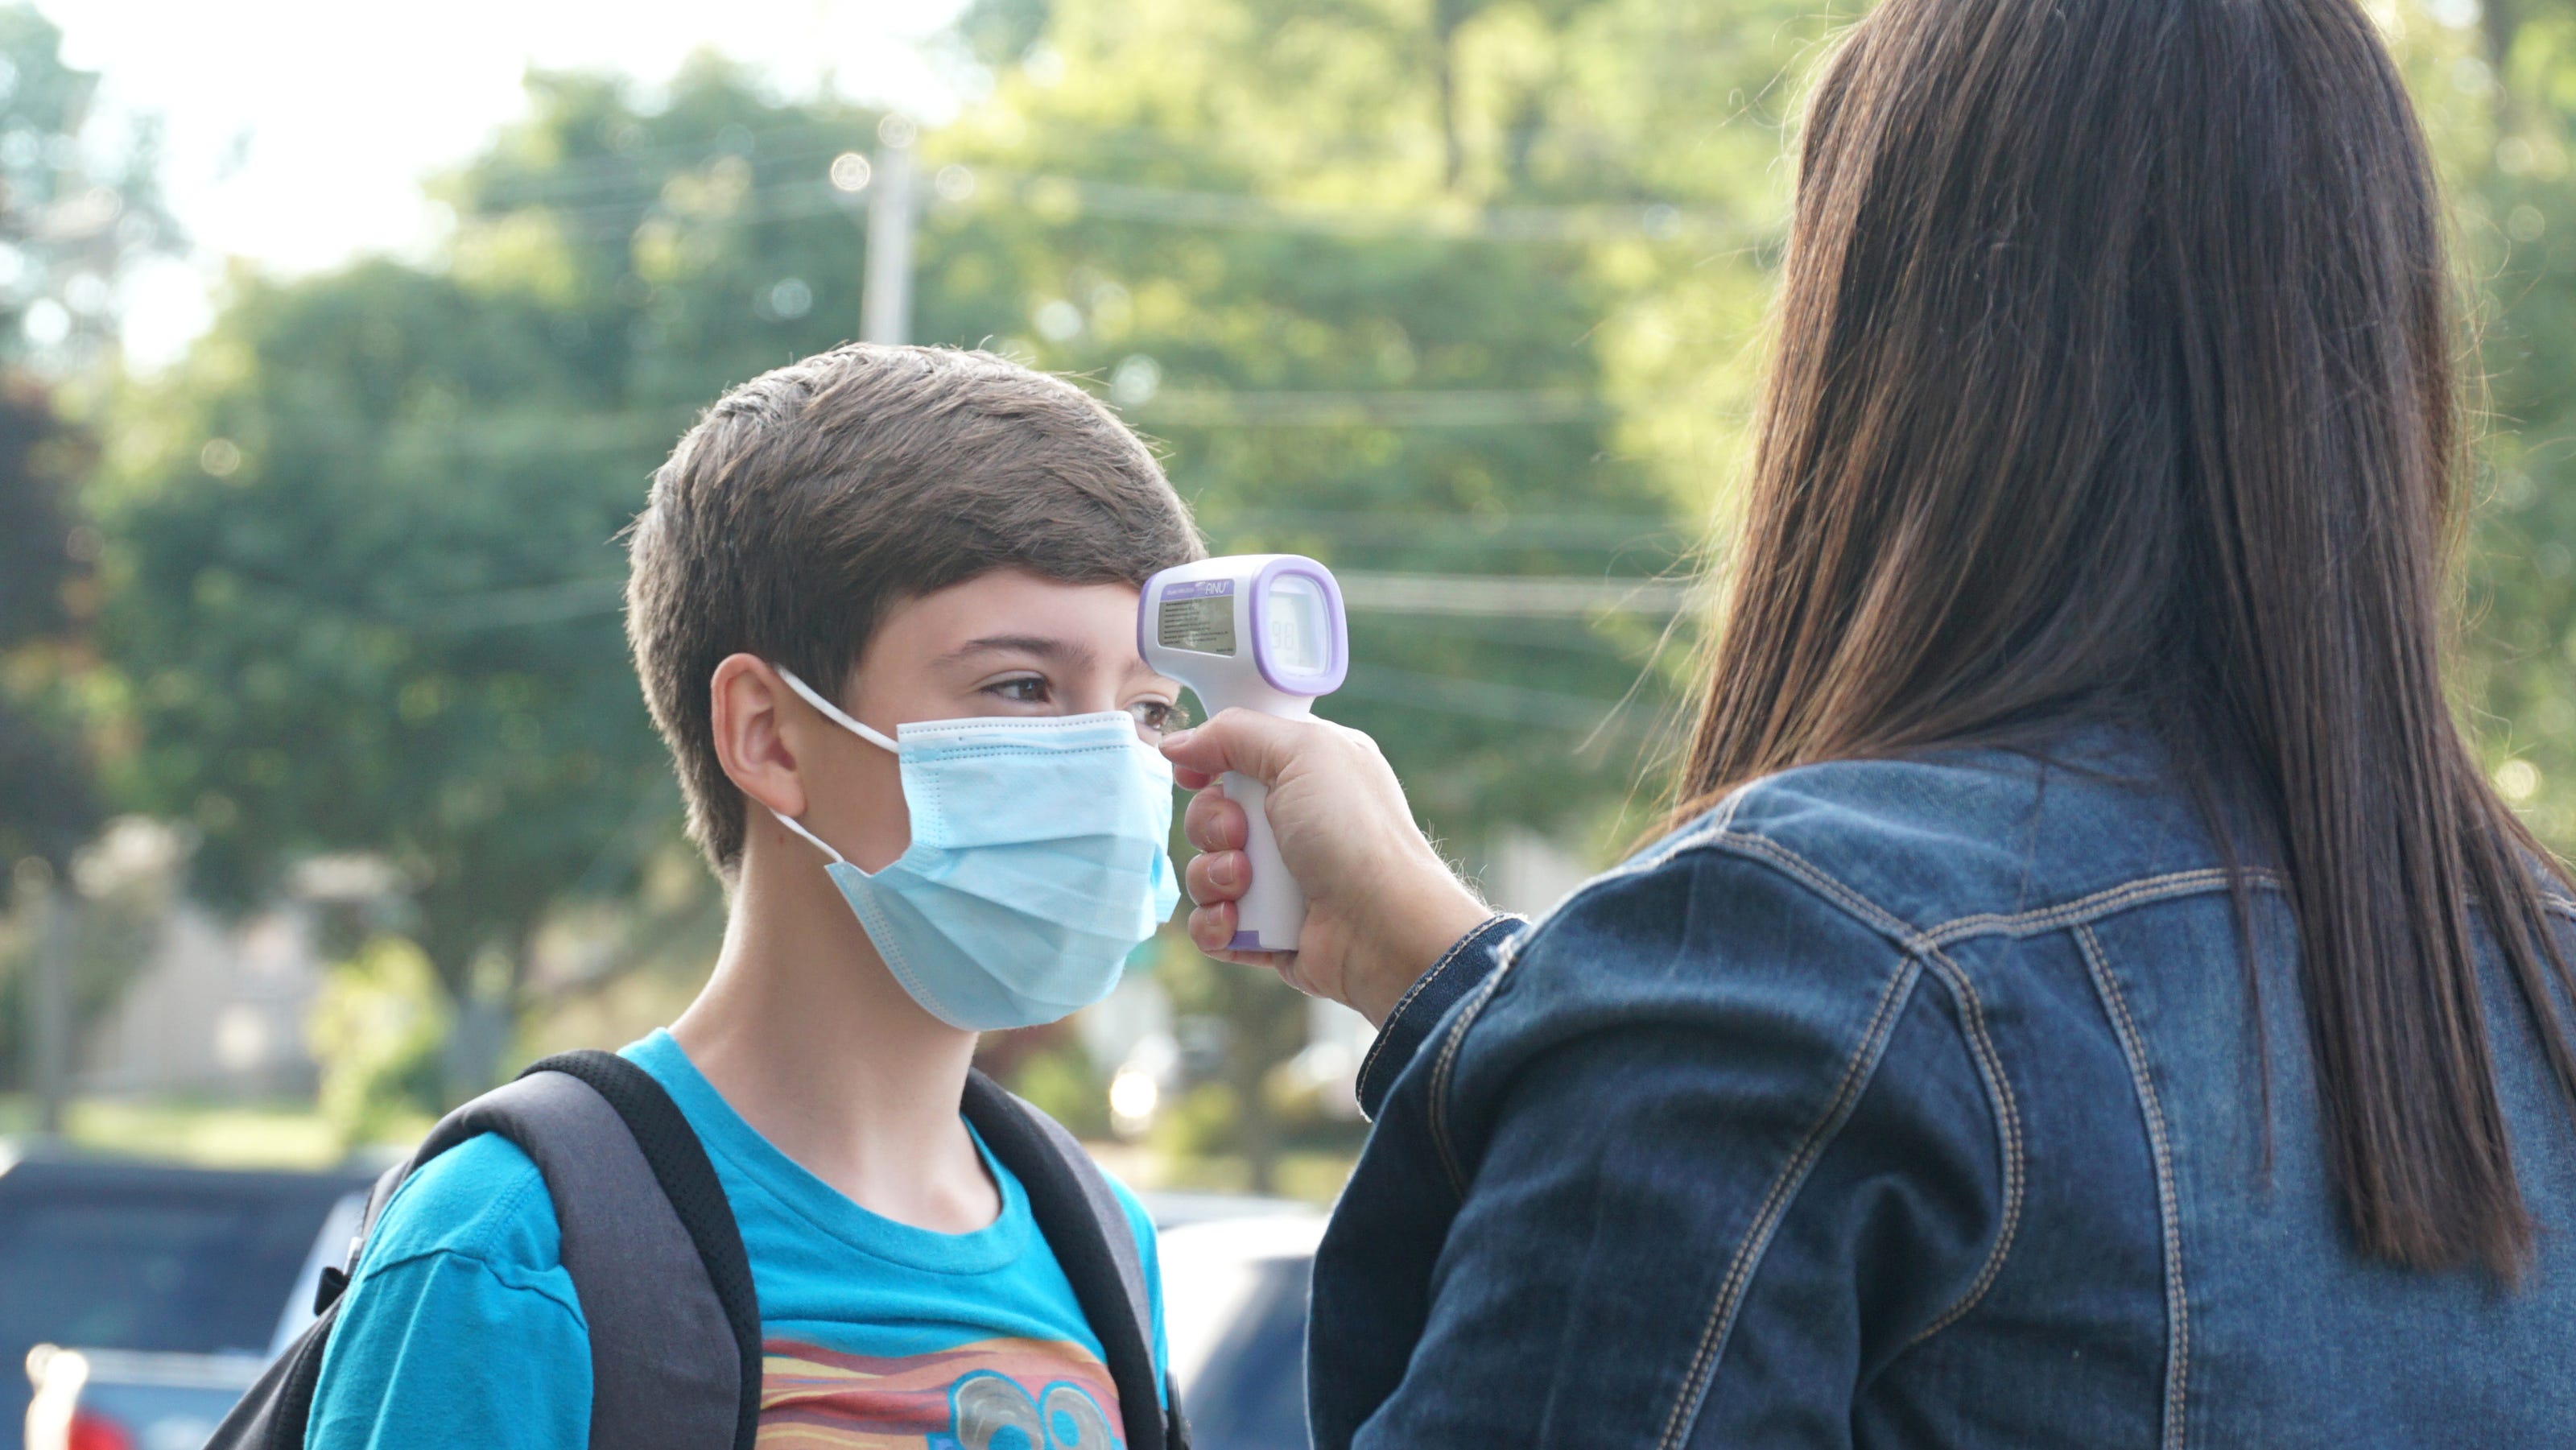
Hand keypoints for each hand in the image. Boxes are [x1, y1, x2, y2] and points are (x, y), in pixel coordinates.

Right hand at [1161, 710, 1494, 1025]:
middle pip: (1212, 812)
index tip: (1195, 774)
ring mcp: (1280, 879)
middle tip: (1242, 836)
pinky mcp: (1267, 929)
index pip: (1241, 755)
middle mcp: (1295, 822)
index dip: (1211, 761)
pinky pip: (1212, 922)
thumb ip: (1235, 734)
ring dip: (1213, 876)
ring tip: (1245, 886)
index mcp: (1311, 772)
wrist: (1383, 927)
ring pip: (1205, 869)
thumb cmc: (1354, 834)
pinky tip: (1237, 923)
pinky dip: (1216, 924)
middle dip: (1212, 825)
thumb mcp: (1303, 753)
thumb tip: (1176, 744)